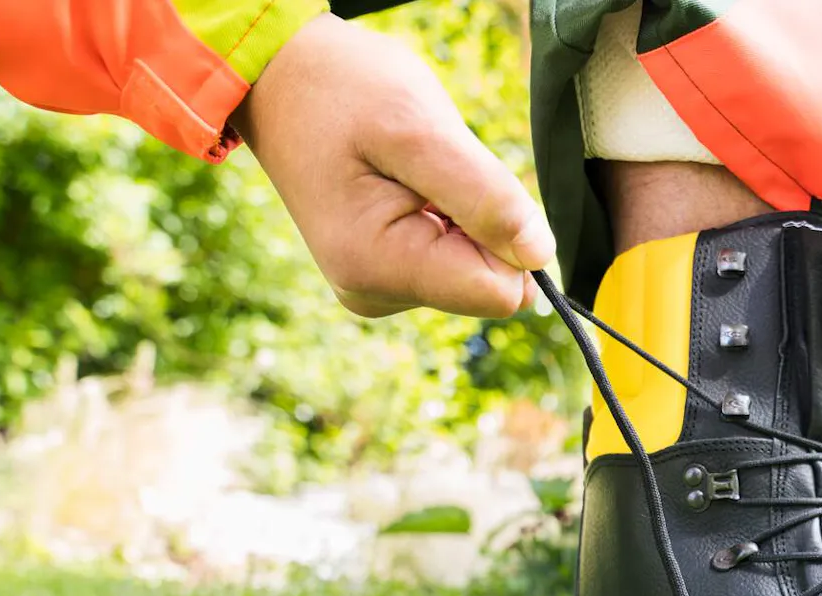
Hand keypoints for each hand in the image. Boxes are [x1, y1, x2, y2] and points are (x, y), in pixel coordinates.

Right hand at [231, 14, 554, 317]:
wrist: (281, 76)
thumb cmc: (341, 90)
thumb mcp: (420, 127)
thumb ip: (484, 196)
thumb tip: (539, 256)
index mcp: (379, 268)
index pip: (497, 291)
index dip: (507, 235)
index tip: (468, 181)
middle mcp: (375, 292)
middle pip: (487, 282)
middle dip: (482, 221)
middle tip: (431, 167)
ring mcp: (377, 285)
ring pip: (474, 267)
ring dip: (462, 213)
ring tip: (409, 168)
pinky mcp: (383, 270)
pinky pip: (452, 255)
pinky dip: (447, 214)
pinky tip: (405, 180)